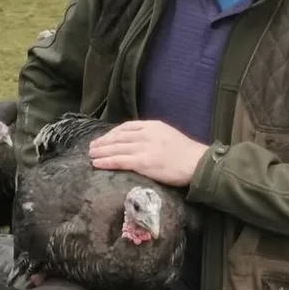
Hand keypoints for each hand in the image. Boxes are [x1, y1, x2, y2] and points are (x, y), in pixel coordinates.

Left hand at [88, 120, 208, 186]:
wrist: (197, 163)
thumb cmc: (186, 153)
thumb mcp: (168, 135)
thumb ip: (154, 136)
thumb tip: (140, 142)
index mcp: (152, 126)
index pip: (126, 127)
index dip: (112, 133)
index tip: (104, 138)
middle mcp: (146, 134)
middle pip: (118, 137)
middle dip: (103, 142)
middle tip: (92, 147)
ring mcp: (144, 148)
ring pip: (116, 148)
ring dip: (101, 151)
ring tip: (91, 154)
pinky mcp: (143, 162)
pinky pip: (120, 160)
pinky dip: (106, 161)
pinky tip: (97, 163)